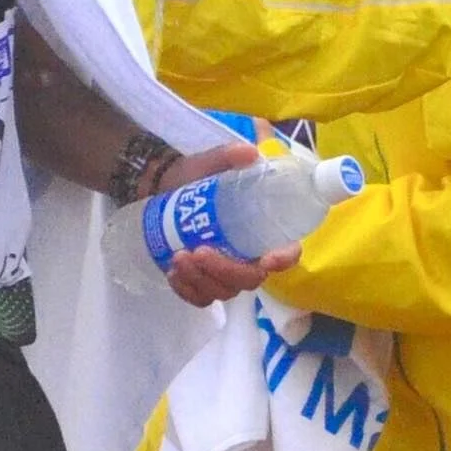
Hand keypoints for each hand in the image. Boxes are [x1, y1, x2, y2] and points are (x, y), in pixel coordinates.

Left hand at [148, 141, 294, 307]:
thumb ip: (228, 155)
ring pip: (224, 291)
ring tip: (179, 256)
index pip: (288, 251)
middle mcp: (250, 256)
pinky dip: (187, 290)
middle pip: (251, 278)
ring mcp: (226, 272)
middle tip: (198, 251)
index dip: (284, 258)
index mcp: (264, 230)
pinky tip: (173, 273)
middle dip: (226, 270)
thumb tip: (250, 152)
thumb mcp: (209, 163)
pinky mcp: (203, 281)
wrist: (162, 189)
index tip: (268, 259)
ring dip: (202, 279)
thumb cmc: (196, 178)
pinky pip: (201, 298)